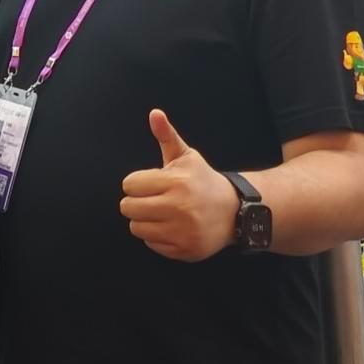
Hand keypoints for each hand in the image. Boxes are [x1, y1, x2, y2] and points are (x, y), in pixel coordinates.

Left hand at [119, 109, 237, 260]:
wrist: (236, 212)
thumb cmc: (202, 181)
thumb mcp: (186, 157)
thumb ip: (166, 136)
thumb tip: (154, 113)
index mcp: (176, 182)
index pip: (129, 185)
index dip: (138, 183)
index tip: (153, 184)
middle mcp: (179, 208)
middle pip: (128, 208)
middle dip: (137, 202)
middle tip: (154, 200)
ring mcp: (183, 232)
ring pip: (136, 228)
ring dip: (145, 221)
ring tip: (163, 214)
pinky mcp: (186, 250)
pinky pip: (151, 245)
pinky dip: (158, 238)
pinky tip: (173, 228)